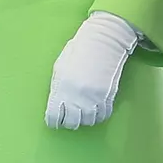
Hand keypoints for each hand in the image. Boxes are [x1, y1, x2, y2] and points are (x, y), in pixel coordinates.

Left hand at [45, 12, 138, 129]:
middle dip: (69, 121)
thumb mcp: (61, 66)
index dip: (53, 120)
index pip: (54, 116)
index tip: (54, 121)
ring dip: (84, 118)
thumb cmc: (80, 50)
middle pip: (71, 122)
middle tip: (69, 117)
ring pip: (88, 121)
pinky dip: (98, 115)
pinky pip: (102, 116)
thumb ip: (57, 86)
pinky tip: (95, 108)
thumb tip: (57, 102)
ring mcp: (94, 98)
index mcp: (62, 87)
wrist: (103, 41)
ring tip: (83, 112)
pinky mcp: (108, 97)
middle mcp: (77, 96)